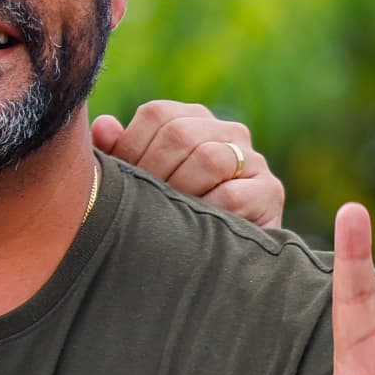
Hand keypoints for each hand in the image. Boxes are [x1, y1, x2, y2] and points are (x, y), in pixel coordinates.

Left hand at [90, 101, 282, 229]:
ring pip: (208, 158)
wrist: (217, 261)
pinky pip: (232, 194)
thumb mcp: (137, 182)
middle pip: (179, 133)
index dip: (131, 147)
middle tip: (144, 204)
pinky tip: (198, 228)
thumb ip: (117, 153)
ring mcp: (254, 160)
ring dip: (180, 191)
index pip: (156, 114)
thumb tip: (104, 126)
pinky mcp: (270, 191)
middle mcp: (228, 131)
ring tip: (171, 215)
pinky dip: (207, 212)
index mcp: (192, 119)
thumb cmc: (166, 214)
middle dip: (153, 172)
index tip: (124, 181)